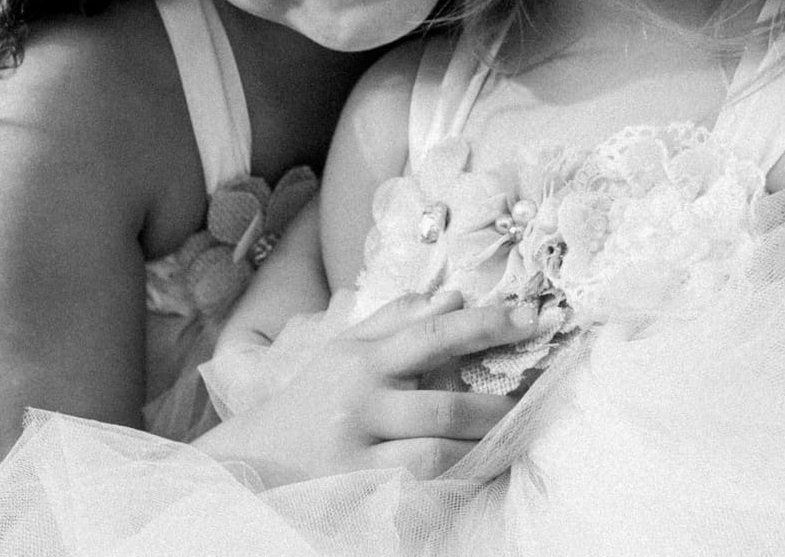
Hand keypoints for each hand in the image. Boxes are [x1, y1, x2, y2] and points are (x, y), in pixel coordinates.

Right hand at [194, 291, 538, 486]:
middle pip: (445, 403)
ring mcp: (358, 450)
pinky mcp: (355, 489)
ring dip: (480, 446)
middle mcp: (362, 402)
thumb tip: (455, 295)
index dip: (486, 325)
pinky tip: (475, 469)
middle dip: (496, 405)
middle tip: (530, 401)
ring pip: (436, 450)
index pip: (435, 335)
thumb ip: (397, 319)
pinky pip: (417, 487)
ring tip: (509, 438)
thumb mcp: (345, 349)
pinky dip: (452, 479)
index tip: (530, 318)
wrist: (253, 457)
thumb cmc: (312, 398)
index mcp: (364, 360)